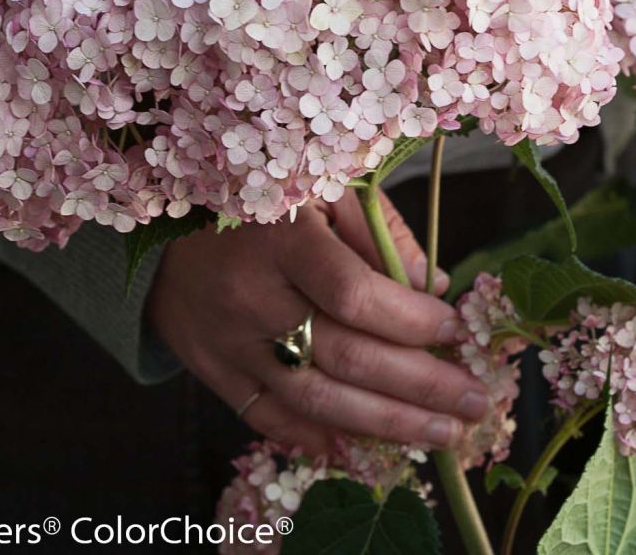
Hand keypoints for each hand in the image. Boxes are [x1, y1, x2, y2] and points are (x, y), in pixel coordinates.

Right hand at [146, 188, 489, 454]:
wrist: (162, 223)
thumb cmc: (254, 197)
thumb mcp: (317, 187)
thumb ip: (376, 230)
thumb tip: (433, 288)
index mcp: (280, 239)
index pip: (356, 295)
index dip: (413, 321)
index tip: (457, 331)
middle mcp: (251, 296)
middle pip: (346, 356)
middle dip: (420, 386)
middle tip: (473, 401)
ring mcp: (227, 341)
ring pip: (314, 398)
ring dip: (386, 424)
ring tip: (442, 434)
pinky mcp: (211, 368)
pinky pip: (266, 416)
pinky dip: (315, 437)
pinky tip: (360, 448)